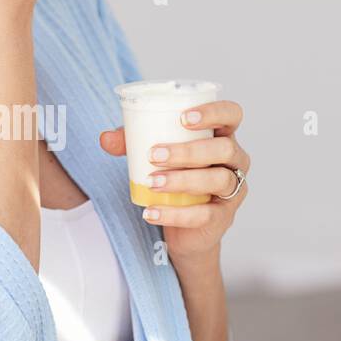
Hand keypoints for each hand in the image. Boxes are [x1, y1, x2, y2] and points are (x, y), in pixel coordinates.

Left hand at [98, 100, 249, 260]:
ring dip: (183, 180)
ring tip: (152, 183)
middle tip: (154, 154)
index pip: (231, 114)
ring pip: (218, 179)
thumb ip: (130, 143)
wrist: (184, 228)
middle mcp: (234, 160)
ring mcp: (233, 189)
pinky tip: (152, 212)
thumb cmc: (174, 178)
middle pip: (224, 148)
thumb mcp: (152, 156)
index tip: (184, 118)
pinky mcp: (223, 217)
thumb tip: (105, 138)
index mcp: (221, 136)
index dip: (214, 112)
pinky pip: (204, 214)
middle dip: (189, 151)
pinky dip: (175, 214)